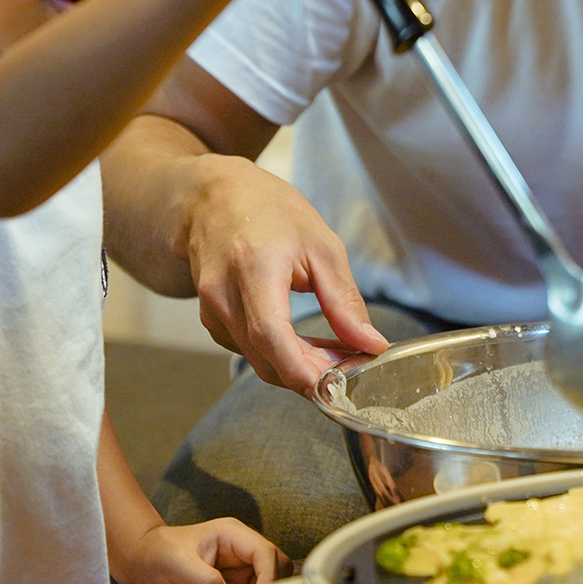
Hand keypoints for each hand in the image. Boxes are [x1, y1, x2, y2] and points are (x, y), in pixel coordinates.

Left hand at [113, 518, 284, 583]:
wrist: (140, 564)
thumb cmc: (155, 556)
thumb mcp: (176, 565)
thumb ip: (204, 581)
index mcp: (232, 534)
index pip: (265, 553)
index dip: (266, 578)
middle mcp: (241, 548)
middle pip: (276, 565)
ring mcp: (238, 566)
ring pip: (269, 581)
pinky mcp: (233, 583)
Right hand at [184, 153, 386, 394]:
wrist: (213, 199)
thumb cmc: (271, 212)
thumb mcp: (322, 246)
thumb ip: (344, 300)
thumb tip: (371, 344)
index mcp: (253, 267)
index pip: (272, 335)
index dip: (304, 370)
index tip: (340, 385)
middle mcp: (223, 294)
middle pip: (266, 358)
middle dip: (312, 374)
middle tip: (352, 368)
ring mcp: (211, 310)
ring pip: (257, 360)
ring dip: (298, 367)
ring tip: (336, 353)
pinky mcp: (211, 320)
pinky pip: (249, 351)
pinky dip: (280, 356)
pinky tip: (306, 345)